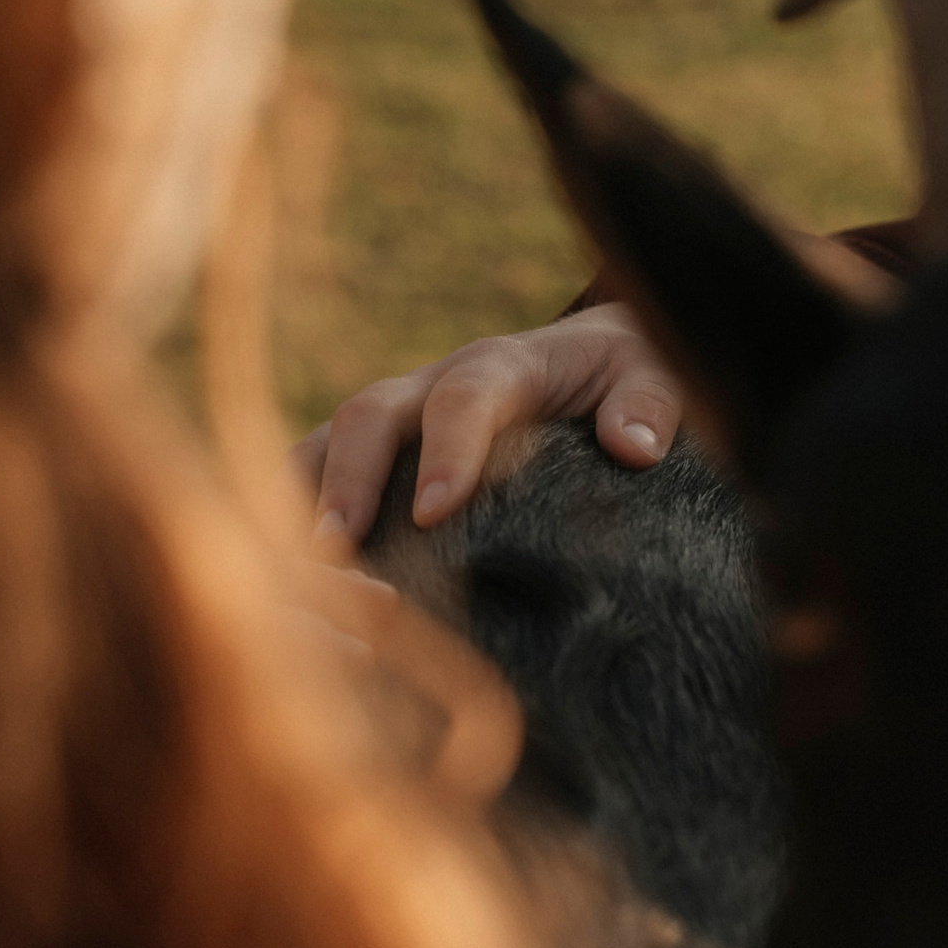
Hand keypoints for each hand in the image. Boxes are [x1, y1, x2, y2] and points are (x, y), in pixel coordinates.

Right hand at [290, 301, 681, 543]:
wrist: (596, 359)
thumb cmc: (625, 375)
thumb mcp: (656, 372)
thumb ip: (650, 401)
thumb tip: (633, 447)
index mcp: (504, 365)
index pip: (466, 396)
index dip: (447, 449)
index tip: (437, 511)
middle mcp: (432, 387)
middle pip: (369, 414)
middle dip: (349, 477)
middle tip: (335, 546)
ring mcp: (396, 424)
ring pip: (321, 446)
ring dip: (301, 504)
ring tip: (298, 574)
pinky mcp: (376, 462)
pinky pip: (314, 484)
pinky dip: (290, 526)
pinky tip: (297, 588)